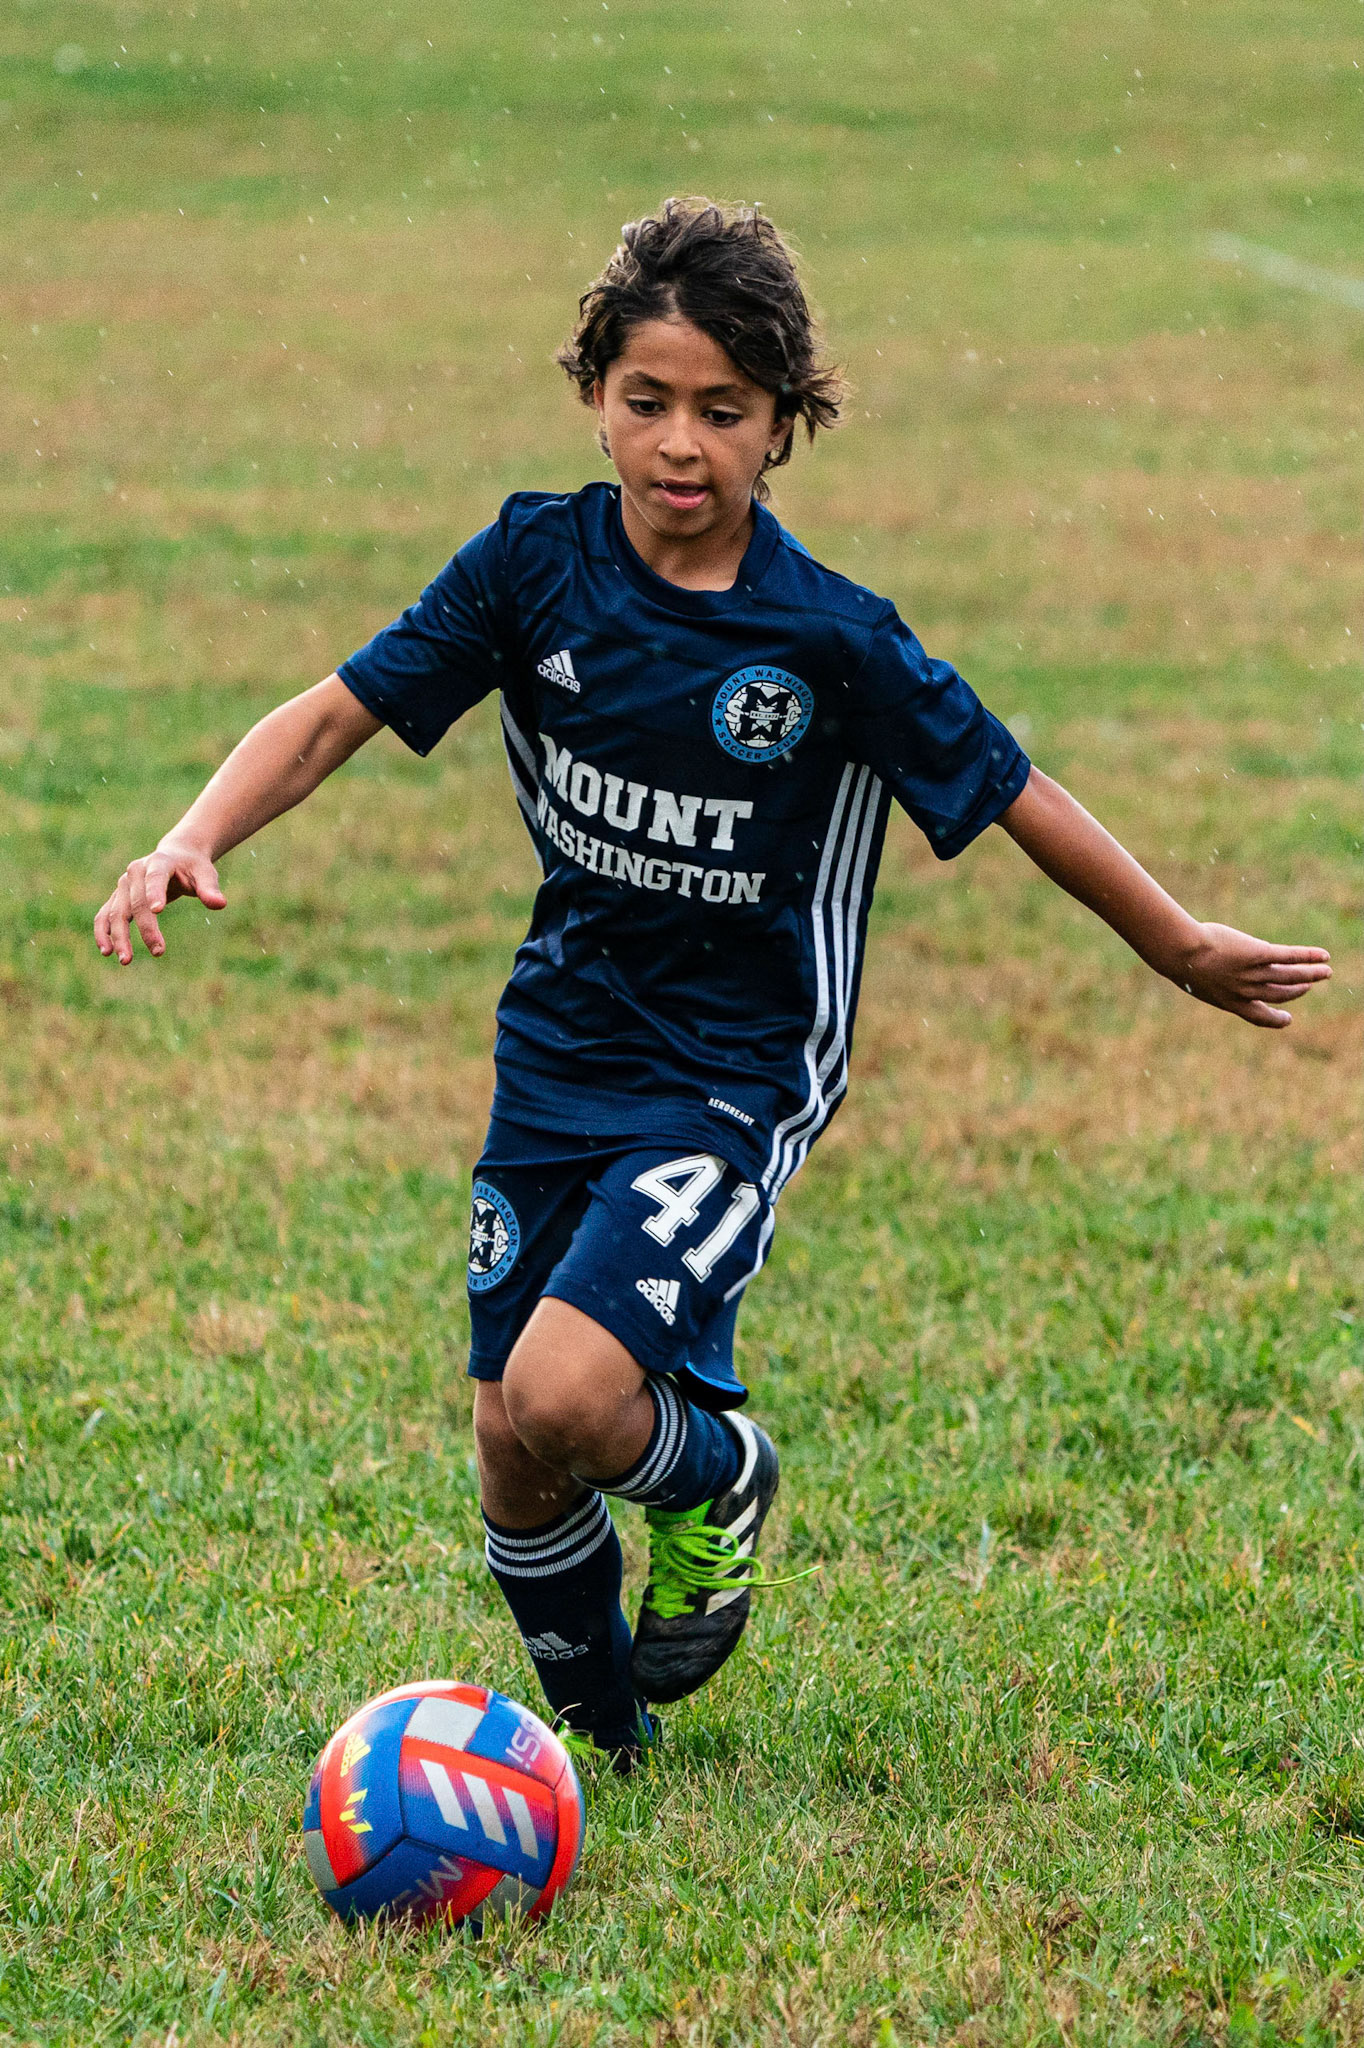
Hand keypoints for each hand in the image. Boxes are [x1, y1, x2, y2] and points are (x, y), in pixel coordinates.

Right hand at [93, 841, 226, 964]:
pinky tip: (106, 951)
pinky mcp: (117, 897)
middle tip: (159, 952)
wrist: (176, 855)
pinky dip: (103, 932)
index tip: (158, 911)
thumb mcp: (206, 874)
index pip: (156, 877)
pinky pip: (105, 915)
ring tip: (126, 960)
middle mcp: (136, 871)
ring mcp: (123, 884)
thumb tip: (220, 904)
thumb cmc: (193, 868)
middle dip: (146, 928)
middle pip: (137, 902)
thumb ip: (209, 889)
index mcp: (159, 861)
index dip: (156, 893)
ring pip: (116, 912)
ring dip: (119, 936)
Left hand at [1171, 922, 1330, 1028]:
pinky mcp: (1258, 954)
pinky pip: (1288, 957)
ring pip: (1290, 977)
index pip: (1258, 1016)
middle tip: (1308, 986)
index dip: (1275, 1019)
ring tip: (1326, 972)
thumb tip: (1212, 965)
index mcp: (1229, 1002)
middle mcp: (1245, 991)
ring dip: (1311, 975)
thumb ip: (1210, 978)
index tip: (1287, 1019)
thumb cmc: (1181, 961)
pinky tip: (1322, 955)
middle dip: (1296, 992)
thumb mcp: (1195, 976)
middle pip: (1279, 994)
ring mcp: (1252, 973)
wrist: (1181, 952)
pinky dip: (1308, 956)